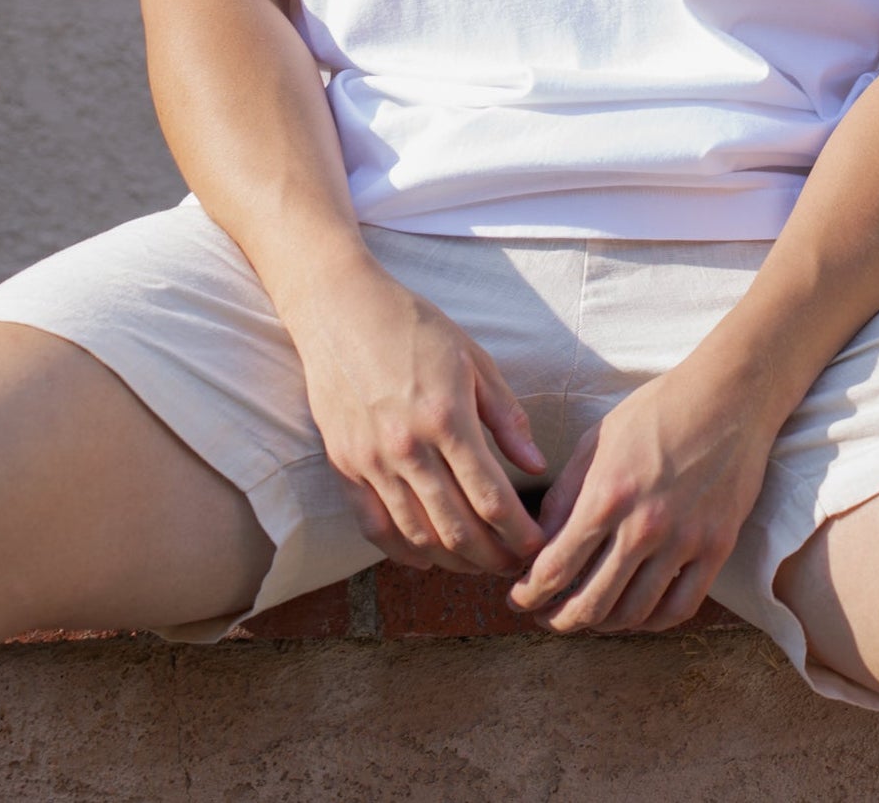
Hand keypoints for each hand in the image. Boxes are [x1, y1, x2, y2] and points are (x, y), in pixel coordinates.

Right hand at [295, 255, 548, 576]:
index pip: (491, 498)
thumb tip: (536, 465)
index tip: (537, 546)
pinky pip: (375, 527)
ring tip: (478, 564)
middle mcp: (407, 447)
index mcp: (447, 418)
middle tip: (514, 567)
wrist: (341, 310)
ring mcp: (371, 461)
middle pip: (457, 529)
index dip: (518, 533)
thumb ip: (507, 417)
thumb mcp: (474, 360)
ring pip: (417, 537)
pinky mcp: (344, 467)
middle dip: (492, 558)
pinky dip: (402, 552)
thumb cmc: (415, 328)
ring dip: (453, 561)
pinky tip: (426, 558)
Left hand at [506, 363, 775, 633]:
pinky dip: (652, 623)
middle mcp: (644, 526)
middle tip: (546, 618)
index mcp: (607, 495)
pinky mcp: (716, 548)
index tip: (518, 599)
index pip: (555, 567)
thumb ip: (566, 492)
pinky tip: (635, 615)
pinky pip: (679, 607)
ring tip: (587, 618)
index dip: (529, 593)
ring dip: (602, 625)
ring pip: (633, 613)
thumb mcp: (597, 439)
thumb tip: (540, 538)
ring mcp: (683, 541)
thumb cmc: (658, 410)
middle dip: (558, 619)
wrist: (728, 397)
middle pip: (591, 603)